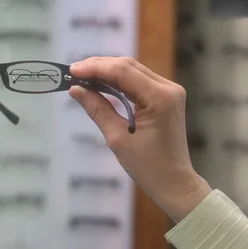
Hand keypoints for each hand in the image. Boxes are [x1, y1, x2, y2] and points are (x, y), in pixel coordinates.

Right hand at [69, 57, 211, 221]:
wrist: (174, 182)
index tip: (73, 70)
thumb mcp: (117, 138)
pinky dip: (119, 82)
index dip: (95, 68)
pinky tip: (101, 84)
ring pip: (133, 71)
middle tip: (74, 72)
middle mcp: (168, 88)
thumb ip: (97, 109)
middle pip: (128, 66)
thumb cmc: (148, 166)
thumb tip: (76, 89)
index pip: (123, 71)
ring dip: (108, 72)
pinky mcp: (166, 97)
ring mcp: (170, 91)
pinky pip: (139, 82)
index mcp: (160, 98)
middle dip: (100, 67)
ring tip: (83, 77)